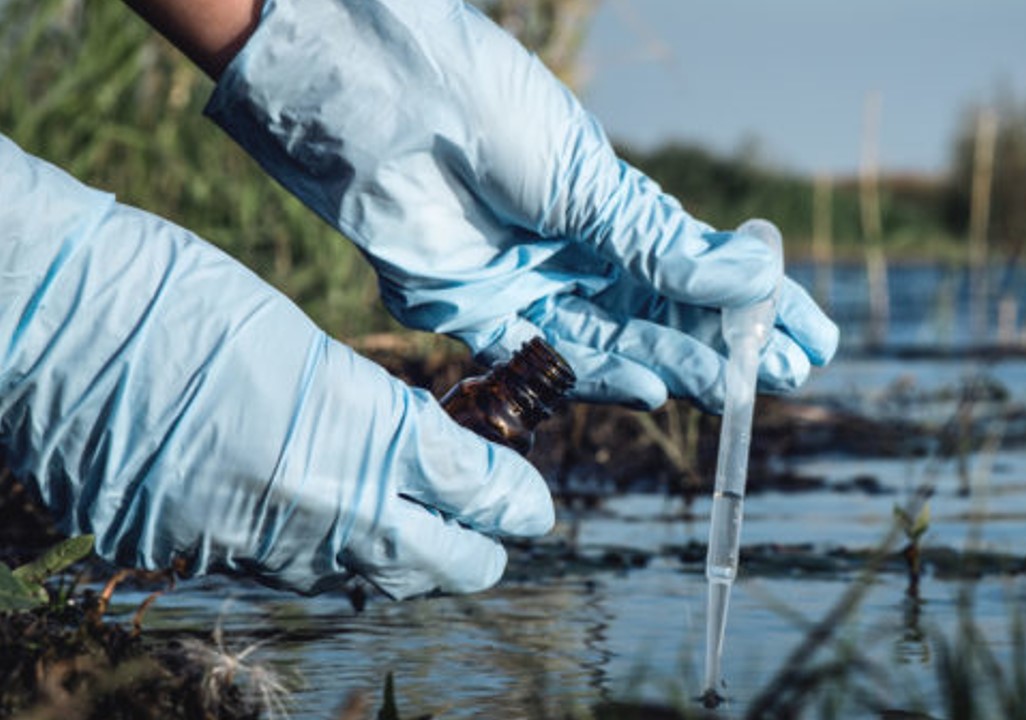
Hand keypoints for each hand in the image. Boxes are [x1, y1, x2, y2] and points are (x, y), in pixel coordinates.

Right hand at [0, 134, 552, 597]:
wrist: (50, 318)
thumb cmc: (180, 296)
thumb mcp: (306, 346)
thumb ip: (375, 417)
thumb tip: (422, 458)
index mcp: (362, 436)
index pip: (477, 494)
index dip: (516, 502)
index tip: (532, 505)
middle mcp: (319, 510)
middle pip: (441, 567)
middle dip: (478, 550)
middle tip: (489, 524)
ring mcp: (252, 546)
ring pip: (363, 582)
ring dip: (401, 559)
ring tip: (415, 527)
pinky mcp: (190, 557)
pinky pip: (282, 575)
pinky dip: (318, 555)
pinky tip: (319, 524)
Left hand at [205, 0, 838, 410]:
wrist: (375, 100)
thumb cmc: (483, 109)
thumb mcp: (586, 178)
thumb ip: (659, 245)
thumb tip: (756, 278)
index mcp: (609, 205)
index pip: (701, 265)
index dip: (759, 303)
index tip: (813, 335)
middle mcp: (575, 250)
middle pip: (666, 314)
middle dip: (729, 346)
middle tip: (790, 377)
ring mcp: (529, 285)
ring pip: (619, 343)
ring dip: (678, 367)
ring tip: (735, 388)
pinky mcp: (477, 316)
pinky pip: (550, 360)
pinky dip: (603, 378)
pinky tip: (655, 390)